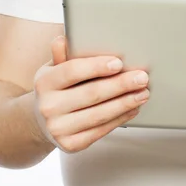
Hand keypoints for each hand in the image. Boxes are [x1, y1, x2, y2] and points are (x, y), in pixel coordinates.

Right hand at [33, 36, 149, 152]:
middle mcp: (48, 107)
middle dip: (121, 85)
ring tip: (143, 93)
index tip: (119, 63)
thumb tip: (62, 40)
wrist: (41, 120)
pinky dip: (120, 119)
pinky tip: (132, 108)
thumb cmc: (56, 87)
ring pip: (99, 115)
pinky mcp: (70, 145)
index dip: (97, 66)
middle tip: (142, 77)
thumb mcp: (55, 68)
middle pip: (91, 94)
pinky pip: (100, 130)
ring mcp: (58, 128)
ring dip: (125, 103)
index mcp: (45, 82)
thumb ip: (63, 55)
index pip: (72, 71)